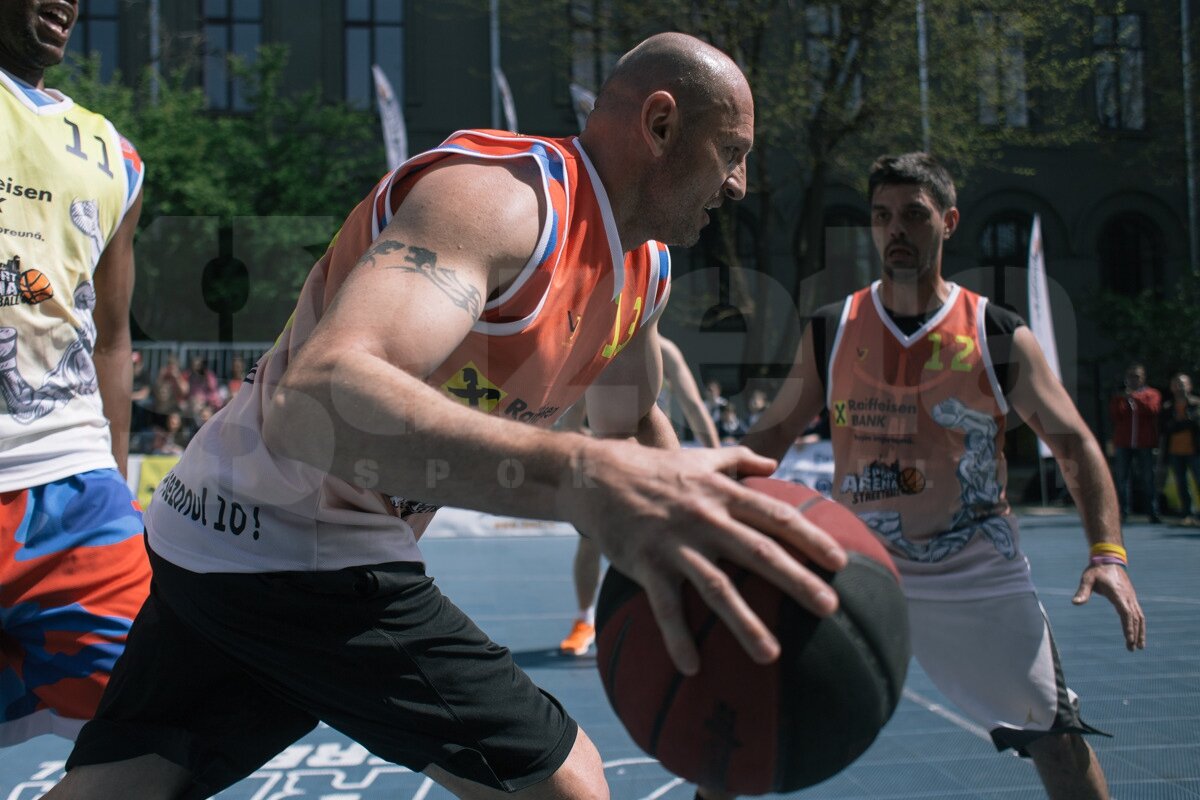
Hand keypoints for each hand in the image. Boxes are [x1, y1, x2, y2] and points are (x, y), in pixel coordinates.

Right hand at [565, 440, 847, 674]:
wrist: (594, 475)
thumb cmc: (651, 468)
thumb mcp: (698, 457)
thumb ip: (738, 459)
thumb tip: (773, 464)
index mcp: (722, 494)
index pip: (775, 516)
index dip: (810, 537)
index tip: (840, 562)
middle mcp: (705, 518)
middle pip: (758, 551)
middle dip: (796, 580)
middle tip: (830, 608)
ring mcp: (675, 543)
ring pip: (717, 586)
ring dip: (745, 623)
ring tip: (771, 655)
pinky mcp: (646, 564)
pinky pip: (665, 607)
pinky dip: (677, 637)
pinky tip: (692, 667)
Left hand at [1073, 564, 1145, 650]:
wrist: (1108, 559)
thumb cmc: (1096, 570)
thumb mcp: (1087, 579)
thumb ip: (1083, 592)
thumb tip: (1075, 603)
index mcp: (1118, 594)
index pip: (1126, 613)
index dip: (1128, 627)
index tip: (1129, 639)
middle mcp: (1128, 597)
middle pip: (1135, 618)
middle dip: (1135, 634)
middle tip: (1133, 649)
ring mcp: (1131, 597)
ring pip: (1140, 617)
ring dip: (1140, 631)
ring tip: (1139, 646)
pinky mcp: (1131, 597)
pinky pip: (1138, 613)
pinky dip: (1140, 624)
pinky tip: (1138, 633)